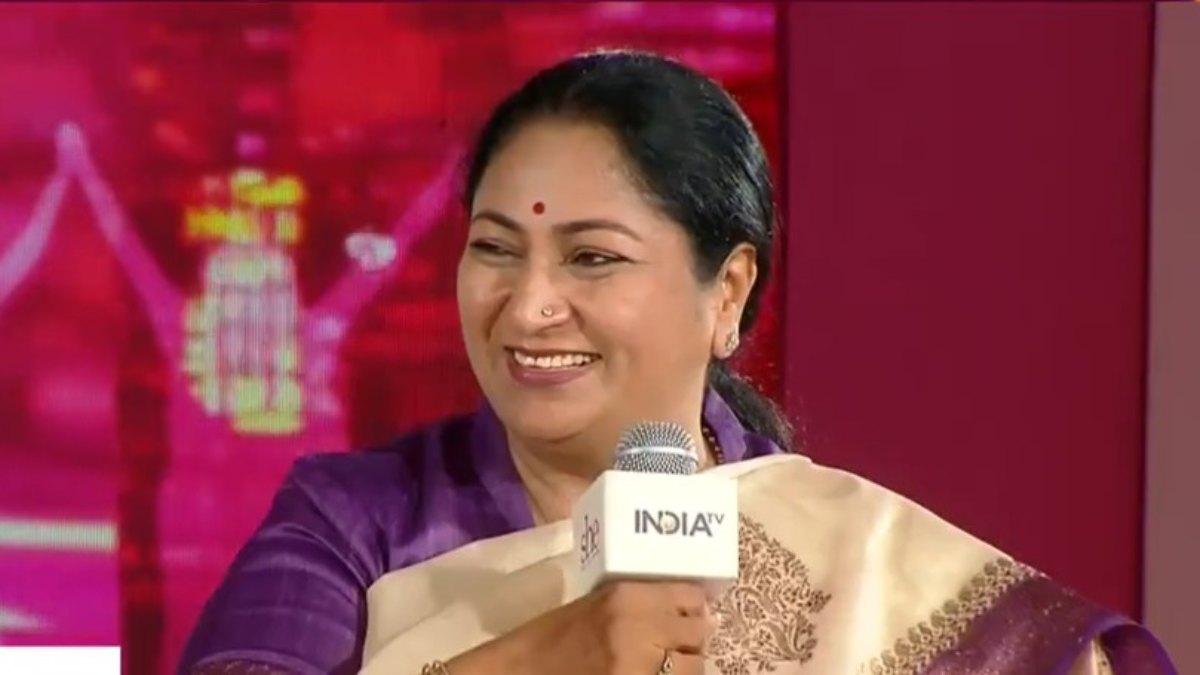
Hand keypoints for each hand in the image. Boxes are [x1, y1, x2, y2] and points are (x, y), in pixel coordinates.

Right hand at [447, 581, 714, 674]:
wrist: (522, 670)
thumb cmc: (555, 637)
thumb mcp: (597, 605)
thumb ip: (640, 605)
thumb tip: (688, 610)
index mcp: (627, 596)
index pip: (690, 596)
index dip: (696, 607)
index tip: (695, 614)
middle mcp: (639, 627)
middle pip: (697, 633)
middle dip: (693, 638)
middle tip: (683, 643)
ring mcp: (638, 665)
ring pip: (692, 666)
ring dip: (686, 665)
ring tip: (668, 664)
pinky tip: (658, 674)